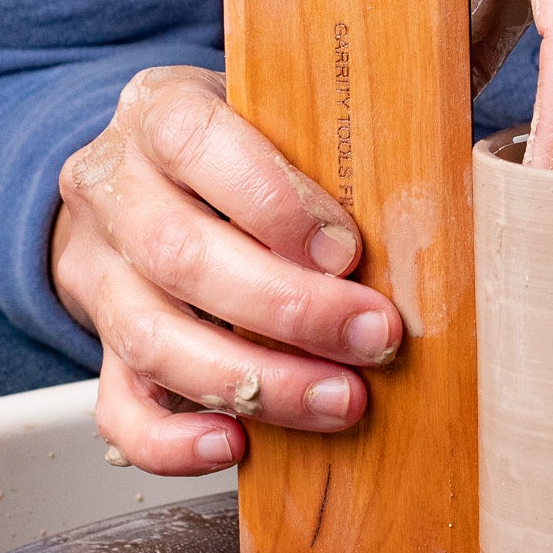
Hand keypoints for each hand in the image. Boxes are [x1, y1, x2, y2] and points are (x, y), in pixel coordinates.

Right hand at [52, 66, 403, 474]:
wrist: (143, 177)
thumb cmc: (240, 144)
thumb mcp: (278, 105)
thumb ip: (342, 117)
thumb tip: (456, 106)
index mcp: (159, 110)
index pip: (196, 141)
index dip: (273, 201)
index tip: (348, 250)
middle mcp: (114, 187)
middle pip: (179, 254)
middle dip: (289, 310)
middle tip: (376, 338)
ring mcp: (96, 270)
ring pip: (151, 337)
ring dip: (253, 381)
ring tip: (339, 401)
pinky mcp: (99, 341)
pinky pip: (116, 405)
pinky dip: (172, 439)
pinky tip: (236, 447)